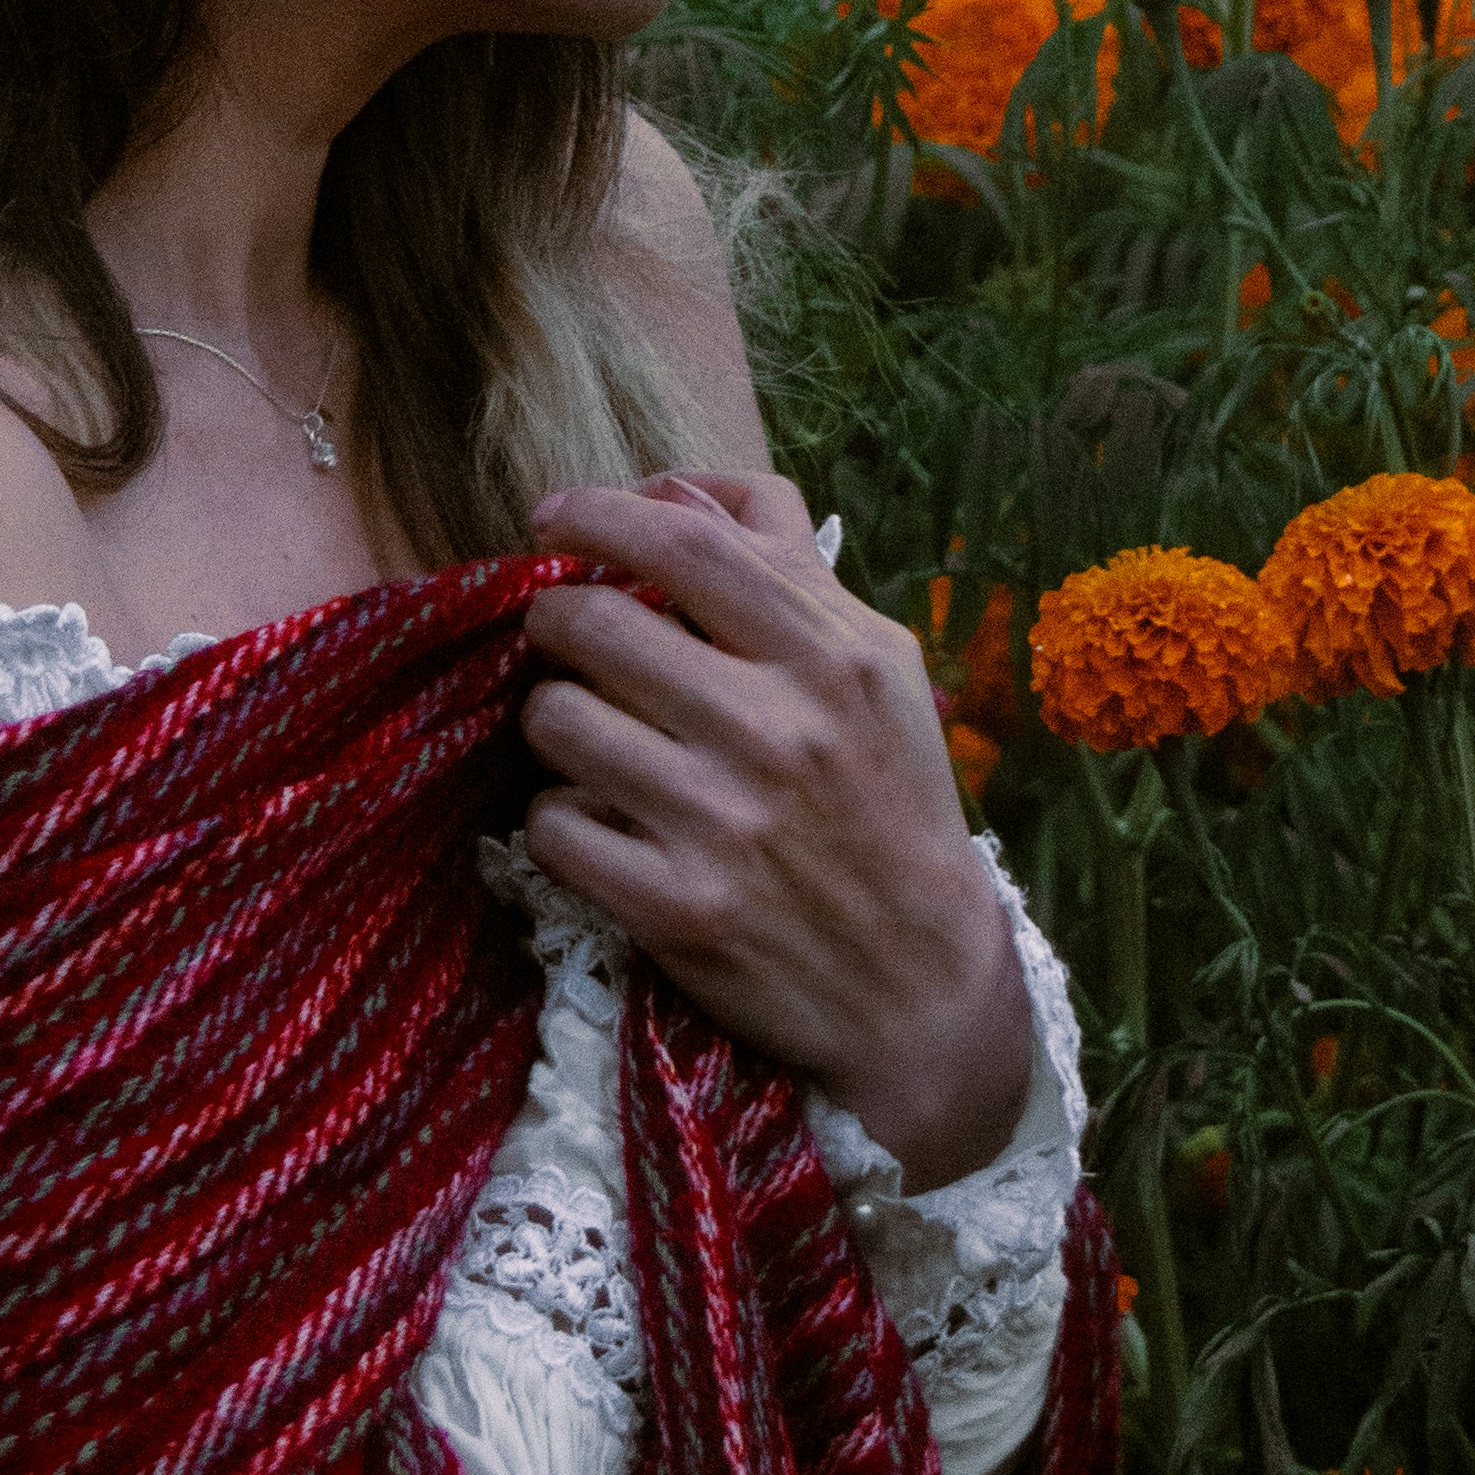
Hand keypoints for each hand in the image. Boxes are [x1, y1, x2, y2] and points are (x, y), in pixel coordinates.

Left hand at [519, 474, 1032, 1184]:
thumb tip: (670, 489)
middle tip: (565, 640)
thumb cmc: (890, 805)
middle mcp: (779, 729)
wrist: (922, 984)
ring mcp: (724, 821)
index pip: (688, 544)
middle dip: (555, 622)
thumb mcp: (876, 670)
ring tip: (592, 740)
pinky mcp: (677, 907)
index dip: (600, 514)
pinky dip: (563, 819)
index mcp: (834, 657)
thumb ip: (784, 569)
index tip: (553, 517)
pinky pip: (554, 825)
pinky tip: (603, 825)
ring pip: (556, 720)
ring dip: (556, 723)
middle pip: (594, 623)